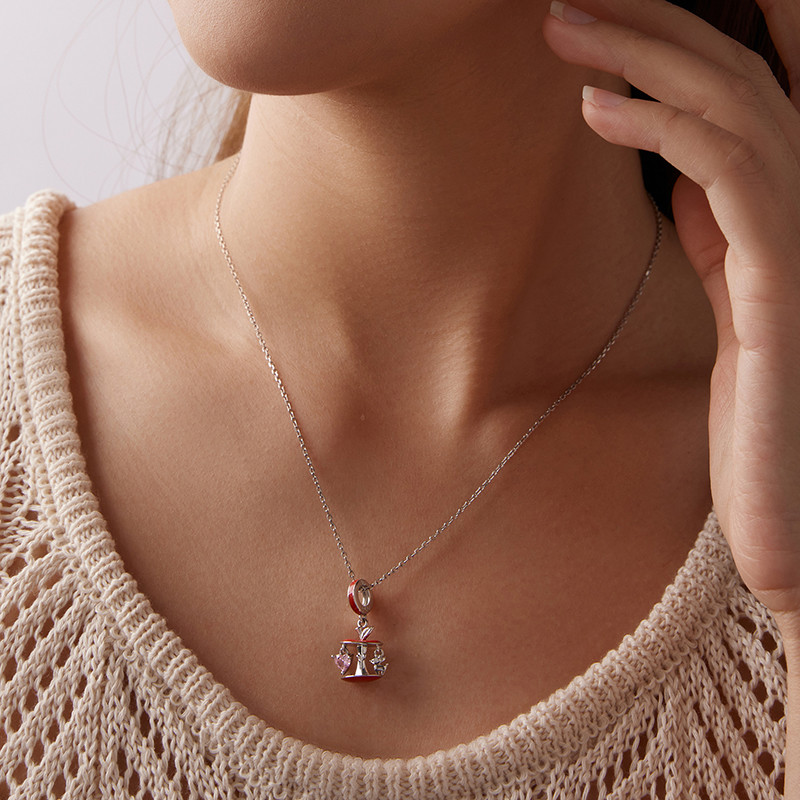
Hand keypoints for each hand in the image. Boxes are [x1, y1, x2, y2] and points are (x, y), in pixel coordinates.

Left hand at [543, 0, 799, 789]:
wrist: (786, 495)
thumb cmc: (756, 402)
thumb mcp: (729, 293)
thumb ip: (718, 228)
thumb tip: (682, 173)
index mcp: (790, 205)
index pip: (742, 90)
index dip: (678, 40)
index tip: (604, 18)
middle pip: (737, 73)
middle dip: (652, 24)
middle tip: (568, 1)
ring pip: (732, 103)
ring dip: (643, 55)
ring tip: (563, 28)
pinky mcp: (783, 272)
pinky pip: (725, 167)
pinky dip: (658, 126)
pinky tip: (594, 109)